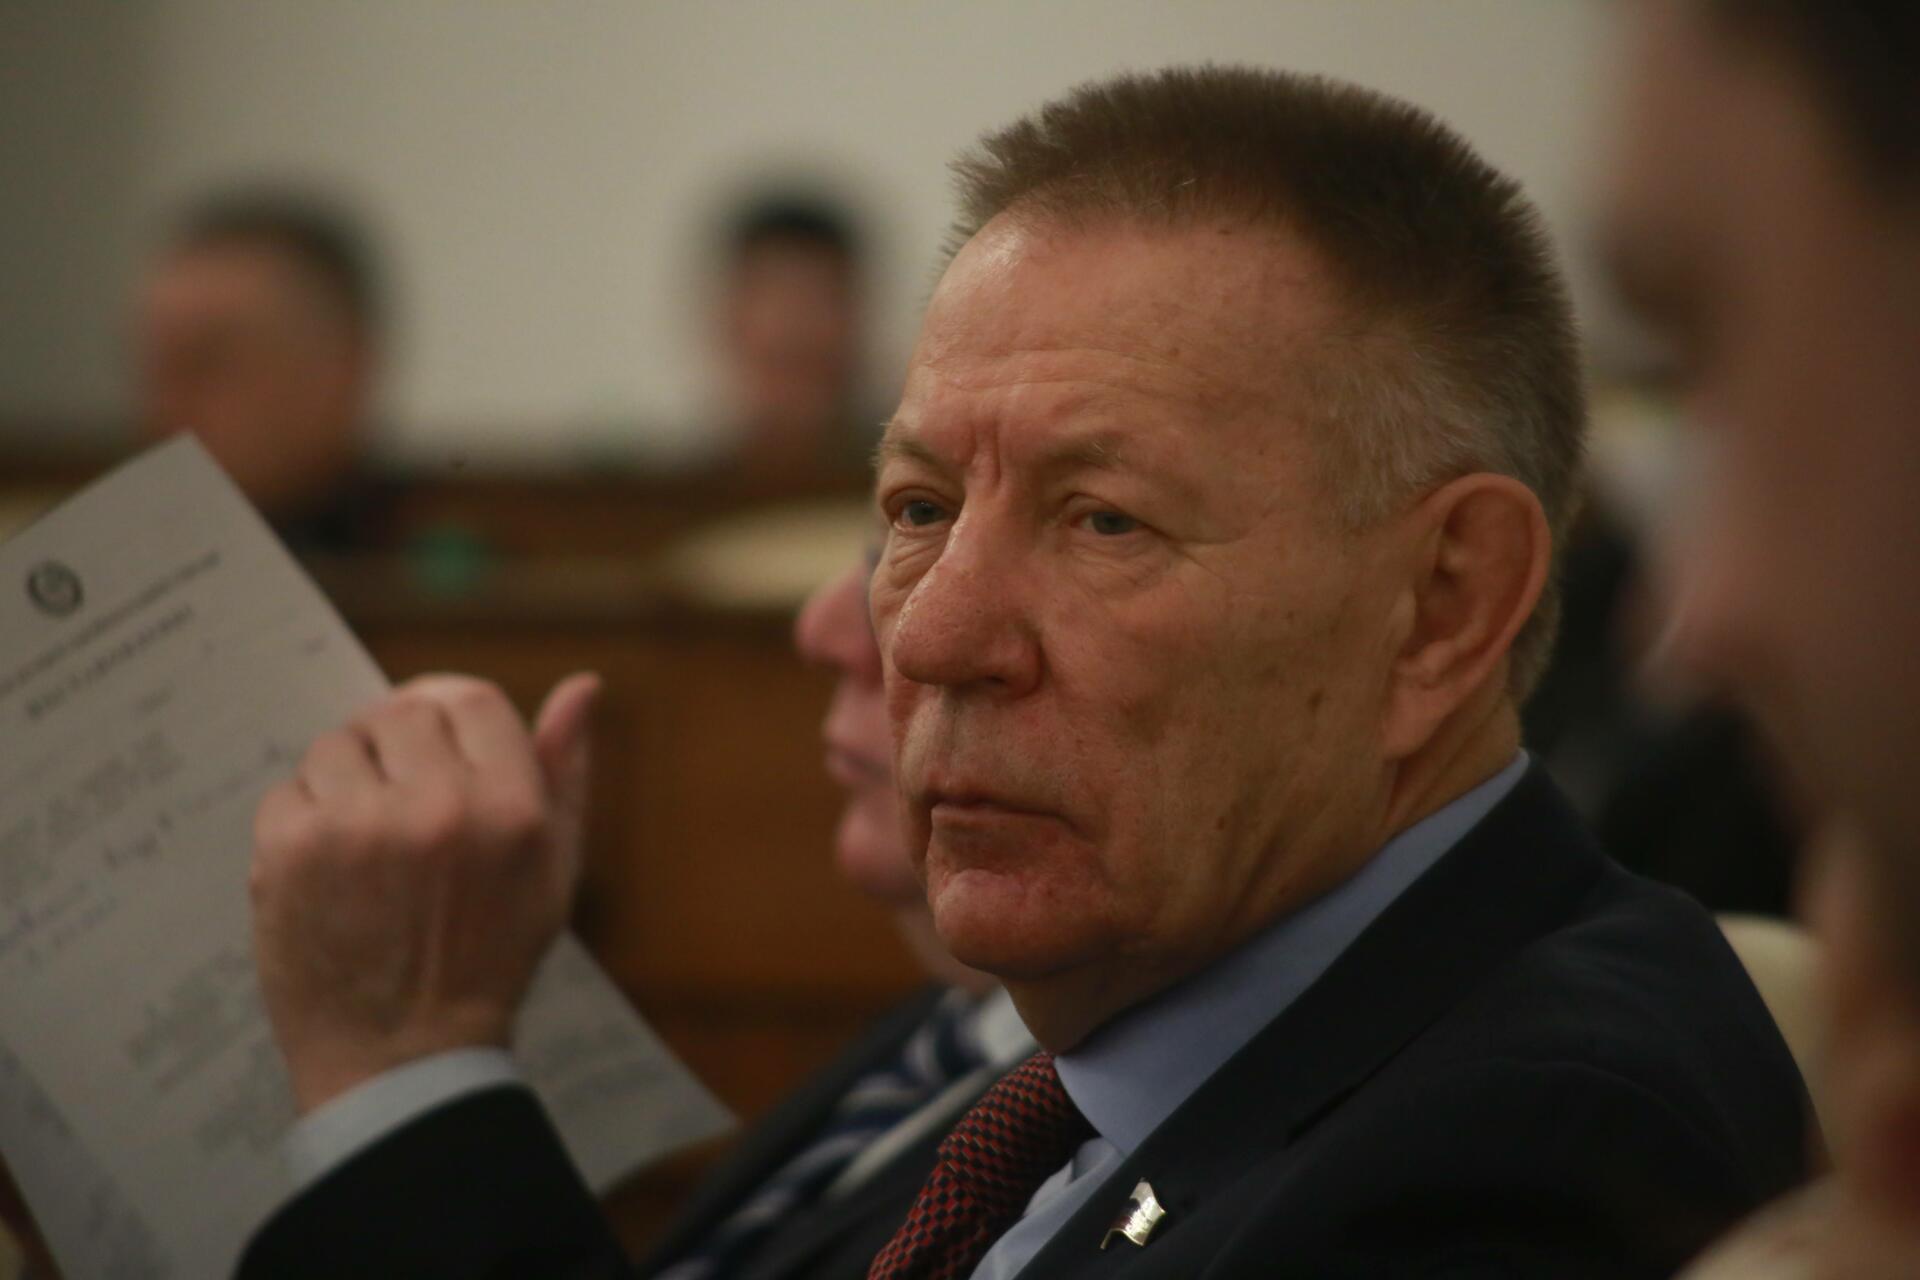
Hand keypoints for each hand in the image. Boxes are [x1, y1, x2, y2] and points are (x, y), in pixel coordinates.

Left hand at [250, 672, 600, 1111]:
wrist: (403, 1058)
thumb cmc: (487, 959)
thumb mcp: (553, 869)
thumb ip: (567, 771)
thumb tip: (583, 686)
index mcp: (512, 808)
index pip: (474, 700)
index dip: (453, 717)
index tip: (437, 750)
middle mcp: (438, 808)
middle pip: (402, 712)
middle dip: (398, 748)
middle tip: (398, 802)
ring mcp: (358, 827)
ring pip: (337, 743)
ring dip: (345, 780)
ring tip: (363, 841)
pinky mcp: (291, 851)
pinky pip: (288, 790)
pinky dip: (300, 822)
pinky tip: (329, 871)